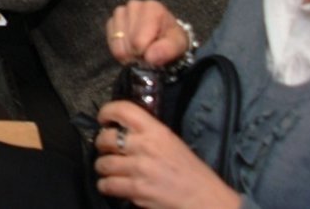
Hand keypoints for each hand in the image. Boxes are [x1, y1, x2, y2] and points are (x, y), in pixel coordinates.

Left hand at [93, 101, 240, 208]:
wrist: (207, 200)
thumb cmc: (192, 173)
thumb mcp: (172, 143)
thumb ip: (147, 134)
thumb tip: (121, 130)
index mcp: (157, 131)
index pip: (123, 110)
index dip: (107, 112)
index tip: (103, 118)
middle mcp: (146, 146)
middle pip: (105, 138)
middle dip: (101, 144)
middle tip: (106, 149)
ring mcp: (140, 168)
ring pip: (102, 163)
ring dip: (103, 167)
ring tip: (110, 170)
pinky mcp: (137, 189)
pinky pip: (107, 184)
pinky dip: (106, 186)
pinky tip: (111, 185)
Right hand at [107, 0, 188, 67]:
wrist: (164, 34)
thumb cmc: (171, 38)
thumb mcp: (178, 45)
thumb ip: (167, 51)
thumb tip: (150, 57)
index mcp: (152, 8)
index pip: (139, 41)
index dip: (146, 54)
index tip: (154, 54)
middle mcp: (134, 5)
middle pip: (128, 42)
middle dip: (137, 53)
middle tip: (148, 52)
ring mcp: (120, 11)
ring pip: (117, 42)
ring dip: (128, 52)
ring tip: (140, 49)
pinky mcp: (112, 20)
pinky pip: (110, 40)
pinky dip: (119, 48)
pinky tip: (130, 45)